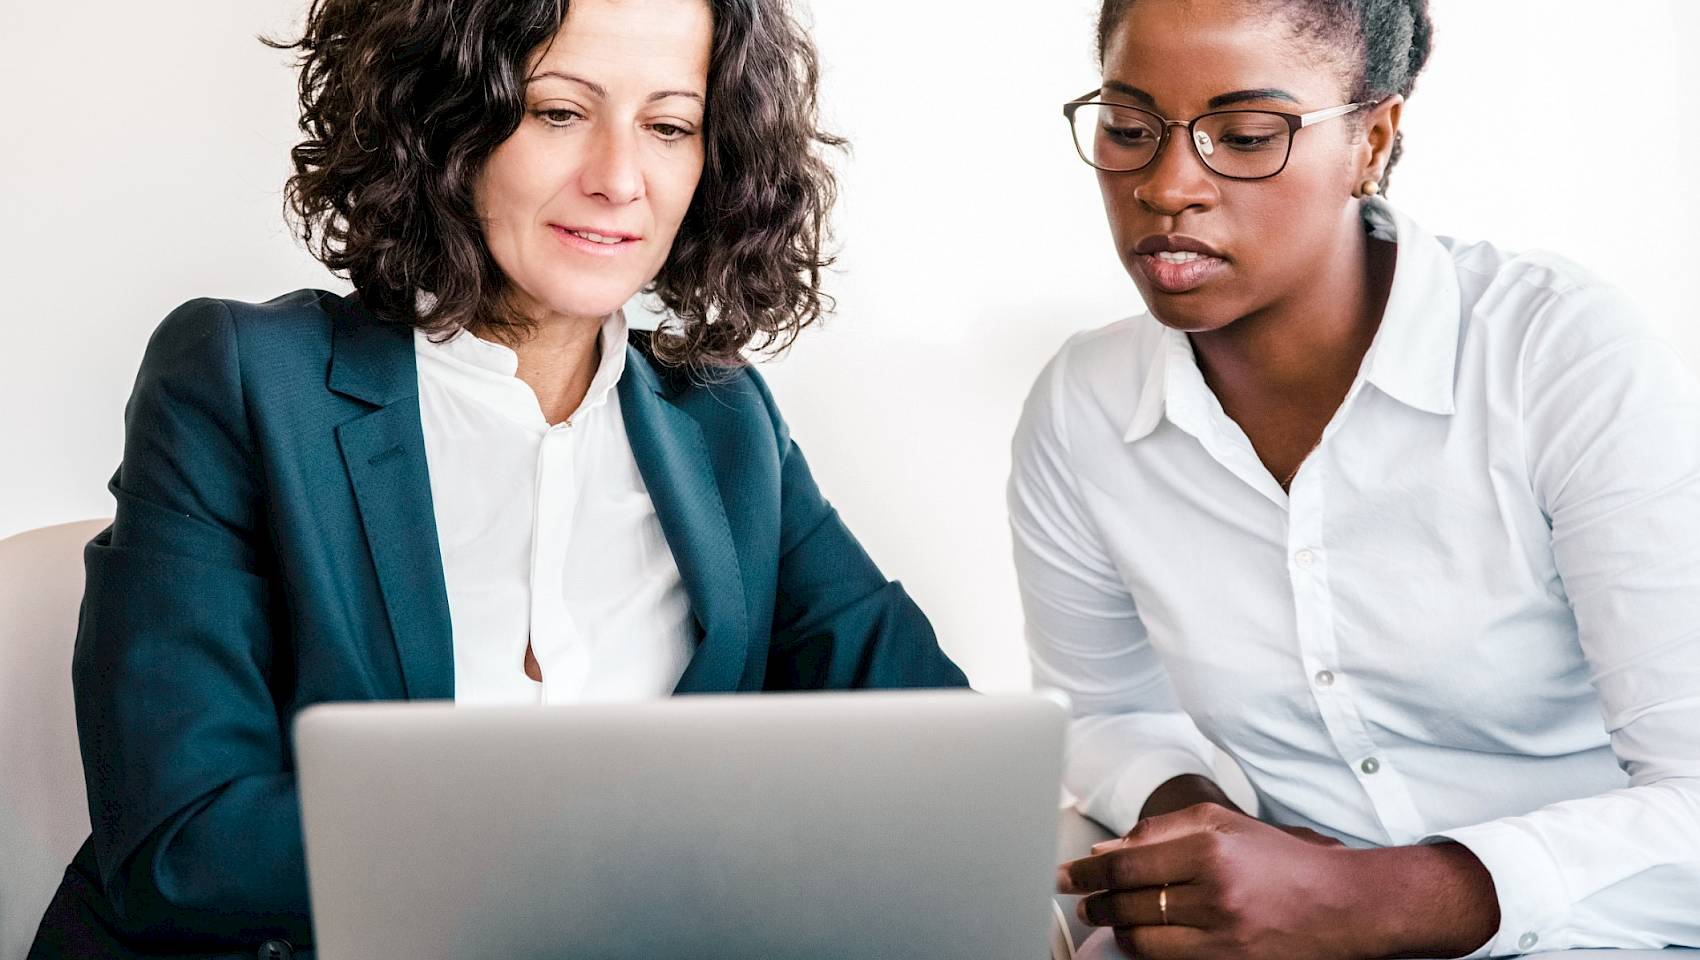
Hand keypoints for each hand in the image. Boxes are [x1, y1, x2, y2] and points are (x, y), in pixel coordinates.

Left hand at [1056, 803, 1370, 959]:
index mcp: (1211, 850)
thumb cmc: (1280, 860)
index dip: (1086, 872)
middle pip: (1128, 903)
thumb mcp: (1222, 823)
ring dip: (1114, 928)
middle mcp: (1215, 894)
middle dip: (1094, 901)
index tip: (1066, 874)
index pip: (1126, 865)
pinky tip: (1137, 935)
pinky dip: (1144, 948)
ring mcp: (1223, 936)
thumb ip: (1158, 831)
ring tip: (1105, 916)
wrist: (1341, 905)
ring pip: (1141, 939)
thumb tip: (1105, 852)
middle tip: (1080, 897)